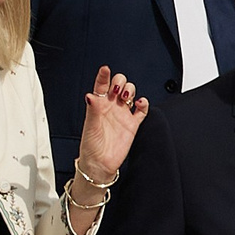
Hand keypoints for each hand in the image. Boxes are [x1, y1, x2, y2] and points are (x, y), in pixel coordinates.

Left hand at [76, 67, 147, 182]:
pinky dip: (143, 103)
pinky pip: (141, 110)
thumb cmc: (91, 146)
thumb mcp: (90, 126)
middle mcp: (111, 107)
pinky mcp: (132, 124)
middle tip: (118, 91)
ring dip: (130, 90)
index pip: (102, 85)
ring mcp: (122, 114)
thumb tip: (91, 95)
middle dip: (121, 82)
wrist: (100, 164)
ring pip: (130, 93)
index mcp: (98, 105)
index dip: (104, 76)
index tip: (105, 69)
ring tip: (127, 97)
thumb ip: (93, 110)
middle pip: (119, 84)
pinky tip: (140, 104)